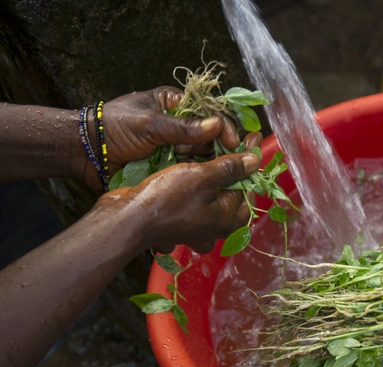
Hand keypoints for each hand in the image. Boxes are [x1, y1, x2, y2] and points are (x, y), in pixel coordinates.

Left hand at [76, 86, 240, 189]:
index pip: (210, 113)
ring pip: (201, 155)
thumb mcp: (149, 124)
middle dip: (213, 148)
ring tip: (198, 169)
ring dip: (202, 162)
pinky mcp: (167, 166)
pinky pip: (188, 170)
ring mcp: (173, 147)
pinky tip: (197, 181)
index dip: (224, 128)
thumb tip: (217, 125)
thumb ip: (183, 127)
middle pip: (210, 137)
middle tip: (216, 159)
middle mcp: (178, 125)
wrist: (84, 152)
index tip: (232, 144)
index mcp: (174, 104)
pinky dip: (194, 175)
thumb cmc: (113, 128)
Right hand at [97, 150, 259, 254]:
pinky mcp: (180, 220)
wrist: (127, 218)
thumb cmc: (168, 198)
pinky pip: (196, 199)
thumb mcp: (203, 177)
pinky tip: (191, 166)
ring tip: (211, 151)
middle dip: (233, 166)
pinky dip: (196, 183)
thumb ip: (231, 168)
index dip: (251, 161)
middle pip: (233, 191)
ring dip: (213, 173)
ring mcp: (198, 226)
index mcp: (229, 220)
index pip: (250, 187)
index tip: (251, 138)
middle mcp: (216, 226)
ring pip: (214, 194)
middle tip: (231, 141)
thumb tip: (255, 160)